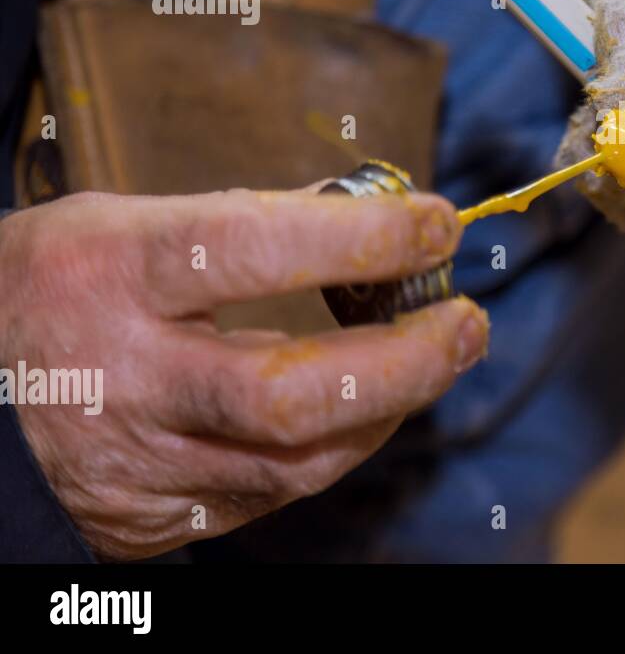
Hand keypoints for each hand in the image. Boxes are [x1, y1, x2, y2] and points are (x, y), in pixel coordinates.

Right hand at [0, 188, 487, 558]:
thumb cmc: (47, 290)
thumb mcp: (118, 224)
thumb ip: (239, 224)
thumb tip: (362, 217)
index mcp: (112, 273)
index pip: (252, 248)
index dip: (360, 237)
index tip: (435, 224)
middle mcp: (126, 377)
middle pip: (288, 395)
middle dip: (404, 362)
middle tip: (465, 322)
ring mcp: (138, 462)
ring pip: (295, 463)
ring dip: (389, 408)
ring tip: (438, 355)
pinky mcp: (151, 518)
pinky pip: (272, 494)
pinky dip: (336, 447)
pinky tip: (369, 406)